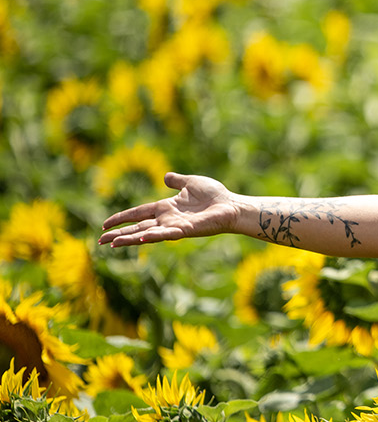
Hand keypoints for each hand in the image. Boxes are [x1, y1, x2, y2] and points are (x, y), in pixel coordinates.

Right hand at [99, 172, 243, 247]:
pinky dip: (155, 236)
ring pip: (147, 234)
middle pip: (137, 228)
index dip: (121, 218)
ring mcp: (176, 226)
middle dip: (119, 234)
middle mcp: (167, 219)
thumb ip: (177, 181)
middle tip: (99, 242)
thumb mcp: (192, 182)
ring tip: (112, 244)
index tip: (104, 225)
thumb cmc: (215, 195)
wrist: (233, 205)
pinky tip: (142, 238)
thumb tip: (166, 176)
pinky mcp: (187, 230)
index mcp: (166, 207)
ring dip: (130, 239)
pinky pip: (168, 234)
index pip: (138, 213)